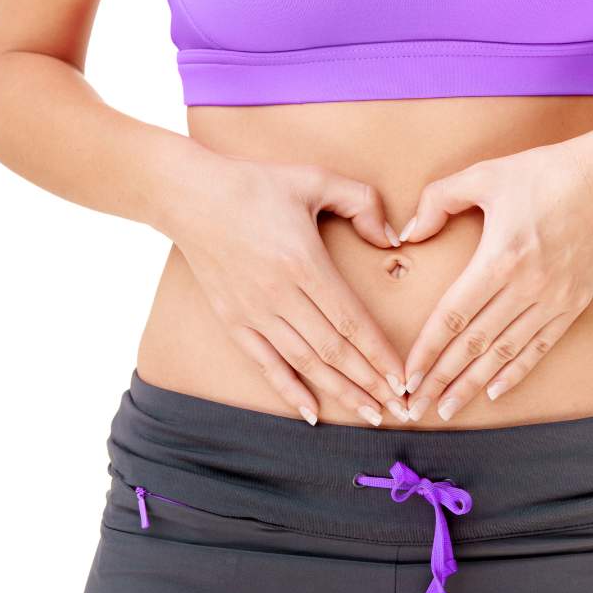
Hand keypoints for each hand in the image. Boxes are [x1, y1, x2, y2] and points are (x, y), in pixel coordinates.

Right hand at [158, 152, 410, 425]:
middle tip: (400, 408)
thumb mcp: (315, 179)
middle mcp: (278, 295)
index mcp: (303, 262)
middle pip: (334, 350)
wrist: (188, 196)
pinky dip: (289, 390)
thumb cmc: (255, 184)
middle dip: (371, 382)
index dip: (379, 353)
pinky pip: (265, 364)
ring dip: (341, 391)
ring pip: (305, 363)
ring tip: (371, 412)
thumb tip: (391, 238)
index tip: (403, 376)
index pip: (351, 320)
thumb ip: (361, 202)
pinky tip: (311, 413)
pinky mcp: (232, 320)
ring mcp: (253, 312)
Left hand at [397, 127, 592, 421]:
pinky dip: (515, 372)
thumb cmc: (543, 173)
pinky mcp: (574, 304)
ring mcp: (553, 300)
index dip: (427, 350)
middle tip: (416, 406)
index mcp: (499, 259)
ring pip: (504, 353)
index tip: (407, 376)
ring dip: (473, 384)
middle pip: (474, 344)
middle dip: (442, 379)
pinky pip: (539, 347)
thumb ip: (438, 200)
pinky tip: (494, 391)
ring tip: (448, 408)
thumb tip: (408, 233)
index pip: (452, 317)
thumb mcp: (483, 175)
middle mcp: (526, 287)